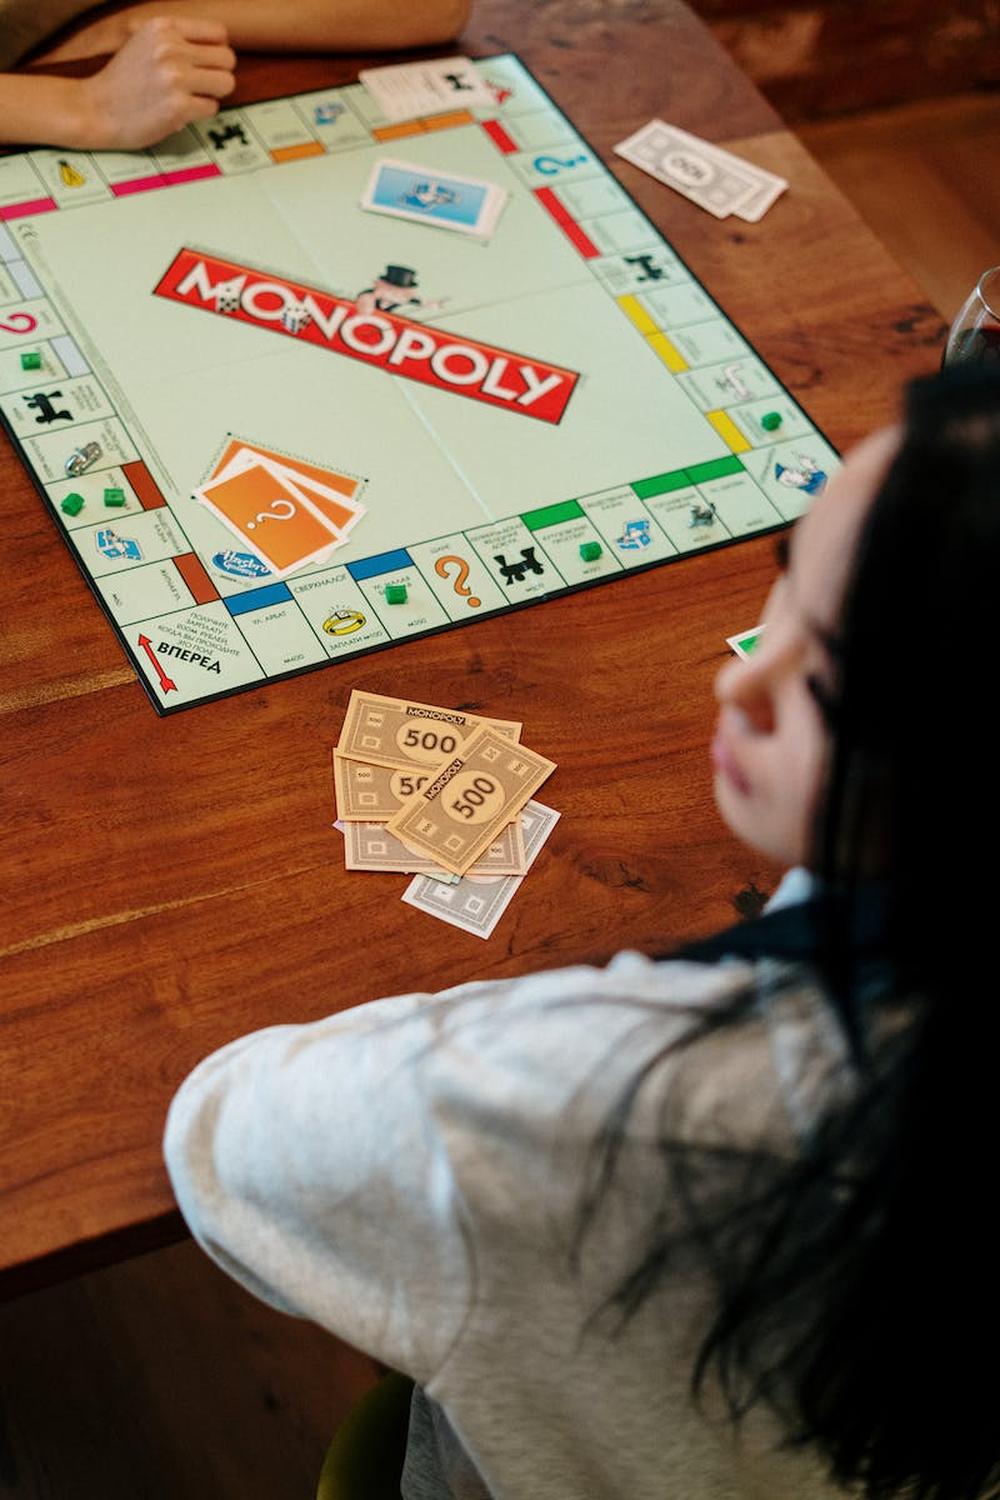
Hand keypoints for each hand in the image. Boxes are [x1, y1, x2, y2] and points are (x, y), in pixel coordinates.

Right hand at [77, 17, 235, 149]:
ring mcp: (176, 77)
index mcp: (163, 27)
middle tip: (202, 85)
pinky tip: (182, 111)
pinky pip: (212, 108)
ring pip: (226, 83)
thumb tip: (218, 47)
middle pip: (227, 59)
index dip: (217, 51)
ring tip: (193, 97)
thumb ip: (177, 39)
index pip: (218, 33)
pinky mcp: (179, 107)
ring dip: (213, 94)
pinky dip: (200, 113)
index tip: (206, 64)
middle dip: (218, 74)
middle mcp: (171, 48)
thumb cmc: (122, 80)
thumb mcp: (145, 41)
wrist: (95, 108)